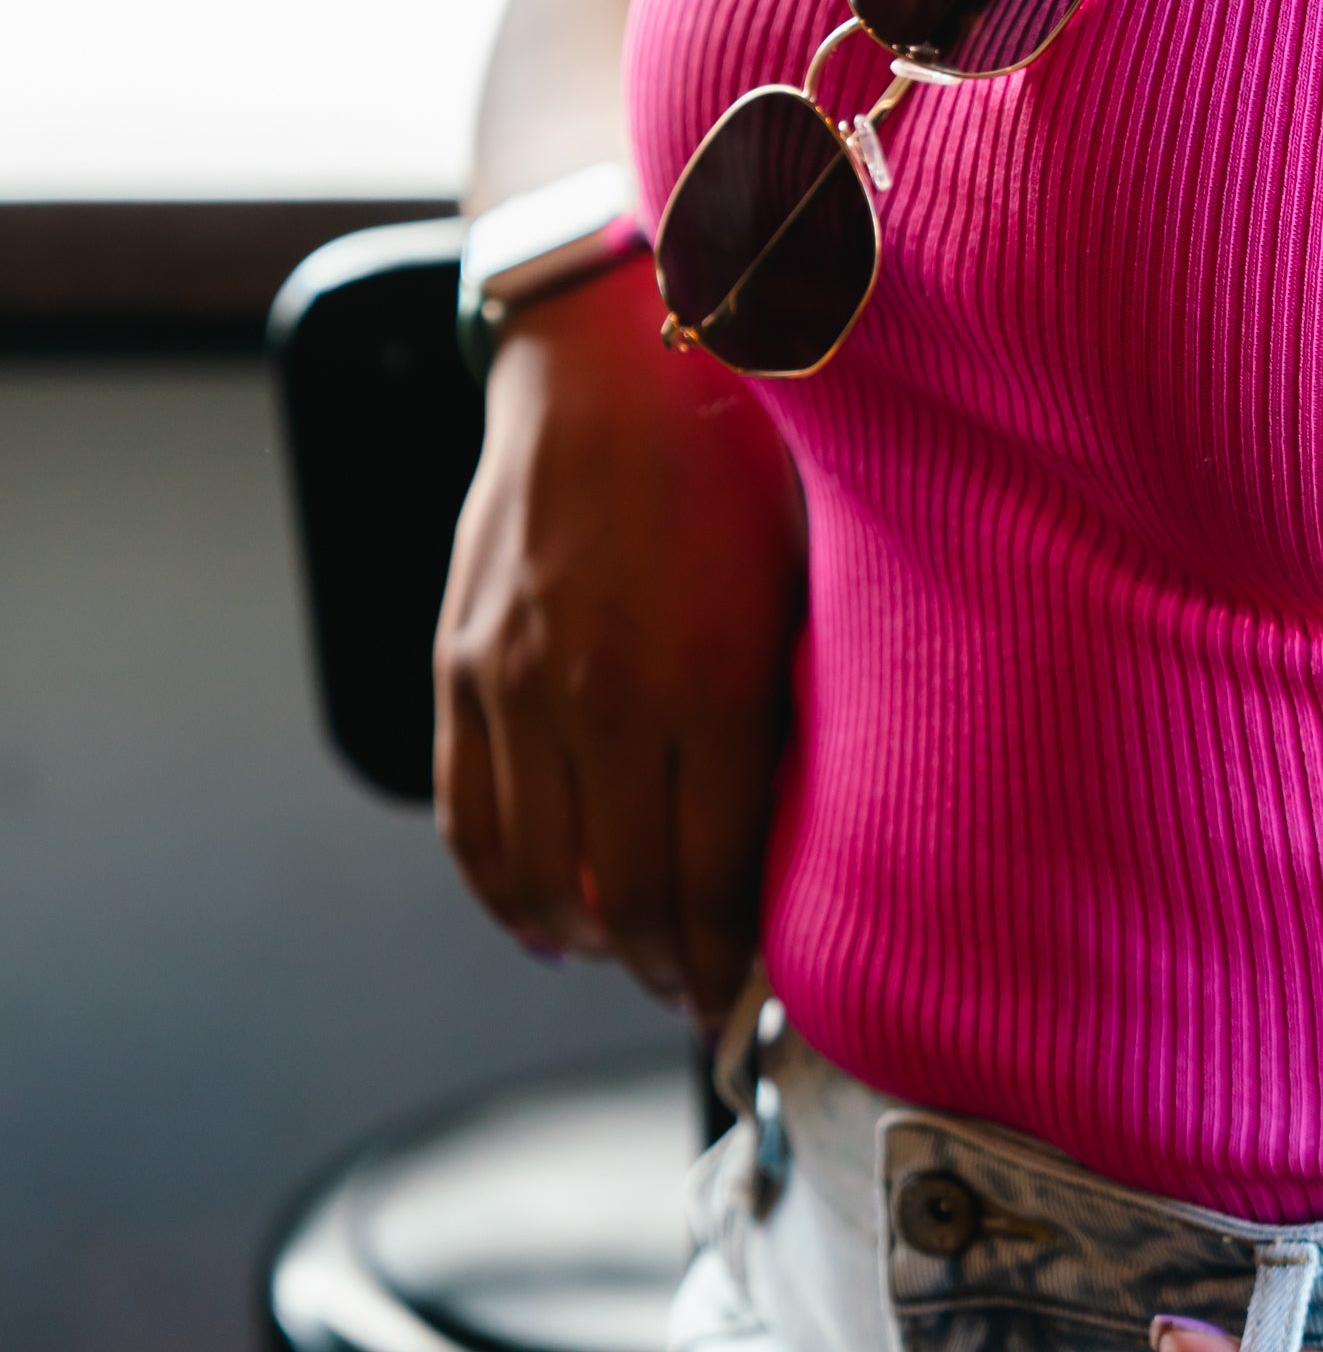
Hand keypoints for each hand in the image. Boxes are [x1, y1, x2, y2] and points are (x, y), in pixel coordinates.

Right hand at [434, 252, 804, 1024]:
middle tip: (697, 995)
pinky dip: (501, 889)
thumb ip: (806, 705)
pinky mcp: (462, 664)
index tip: (747, 993)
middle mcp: (606, 696)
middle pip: (625, 898)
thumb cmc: (741, 457)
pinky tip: (542, 918)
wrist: (610, 356)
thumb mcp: (812, 579)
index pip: (711, 880)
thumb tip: (829, 831)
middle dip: (665, 970)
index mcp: (709, 679)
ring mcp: (519, 684)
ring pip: (537, 876)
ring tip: (625, 960)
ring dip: (583, 942)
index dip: (727, 961)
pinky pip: (465, 817)